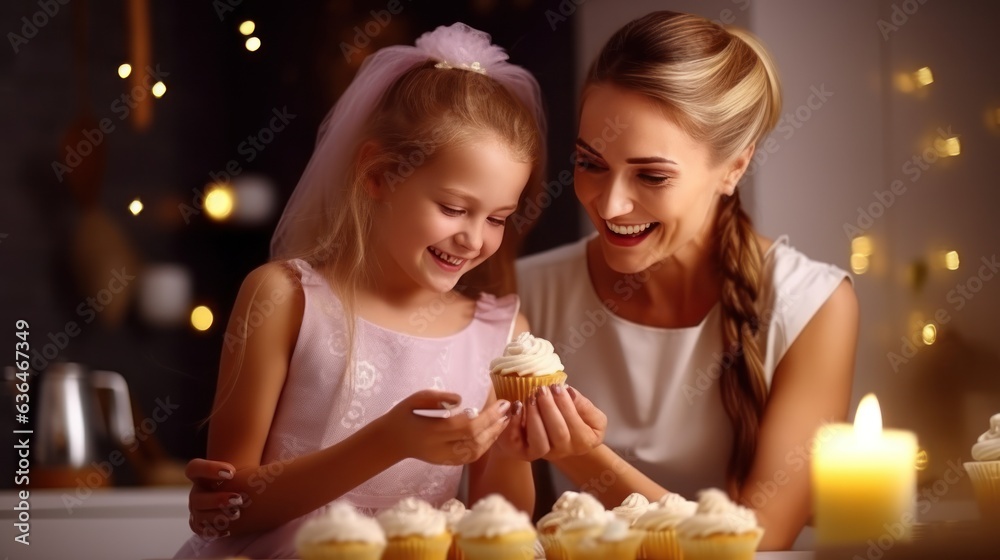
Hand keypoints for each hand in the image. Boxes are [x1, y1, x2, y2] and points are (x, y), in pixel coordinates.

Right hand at [185, 458, 240, 537]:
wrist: (243, 494)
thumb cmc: (243, 477)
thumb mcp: (240, 467)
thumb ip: (242, 462)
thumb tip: (254, 455)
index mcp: (201, 475)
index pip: (194, 468)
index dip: (209, 470)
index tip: (232, 472)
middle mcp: (196, 493)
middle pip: (197, 498)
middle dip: (217, 500)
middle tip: (239, 499)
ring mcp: (197, 510)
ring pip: (199, 516)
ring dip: (217, 516)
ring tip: (237, 514)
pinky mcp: (202, 524)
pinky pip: (203, 530)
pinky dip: (215, 530)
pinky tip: (229, 529)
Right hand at [375, 389, 512, 465]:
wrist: (392, 440)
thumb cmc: (404, 415)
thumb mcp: (414, 398)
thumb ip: (436, 397)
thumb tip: (460, 399)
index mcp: (431, 431)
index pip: (466, 426)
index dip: (487, 416)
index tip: (502, 403)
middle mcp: (440, 448)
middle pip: (475, 440)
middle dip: (494, 424)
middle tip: (508, 408)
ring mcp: (444, 458)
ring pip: (476, 451)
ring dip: (493, 435)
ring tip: (505, 419)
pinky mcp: (448, 463)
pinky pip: (471, 457)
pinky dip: (486, 445)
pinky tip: (493, 432)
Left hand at [498, 384, 605, 460]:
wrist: (558, 440)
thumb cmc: (575, 421)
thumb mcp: (588, 413)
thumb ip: (582, 403)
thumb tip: (567, 390)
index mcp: (585, 441)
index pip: (575, 424)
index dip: (565, 405)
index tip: (557, 386)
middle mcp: (565, 450)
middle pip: (558, 433)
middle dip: (549, 409)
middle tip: (542, 389)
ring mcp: (544, 453)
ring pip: (539, 441)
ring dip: (534, 416)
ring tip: (531, 396)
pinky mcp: (525, 452)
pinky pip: (518, 442)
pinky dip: (515, 424)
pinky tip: (517, 406)